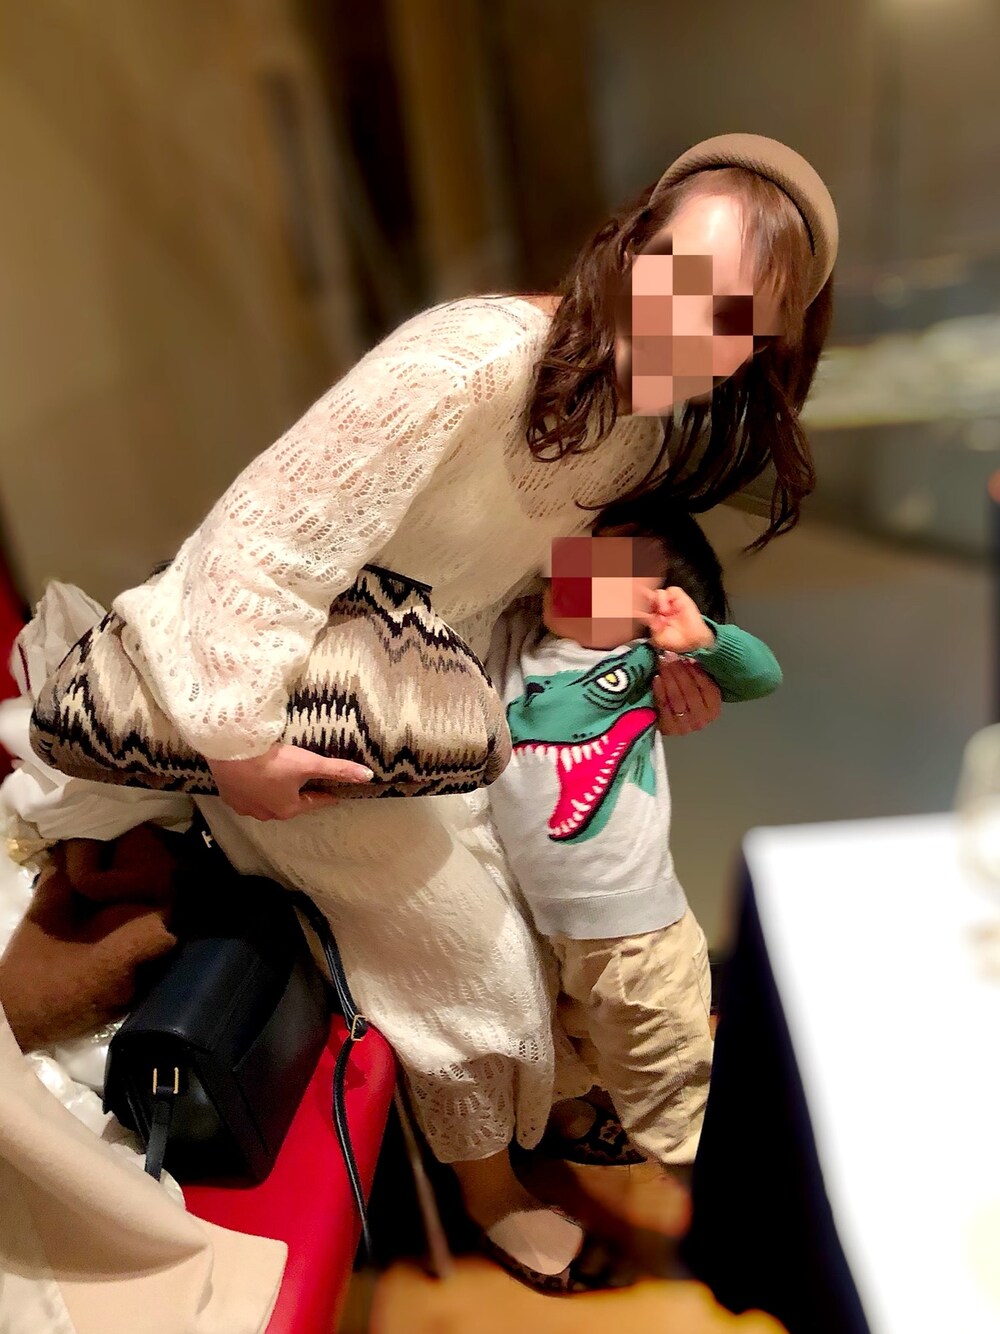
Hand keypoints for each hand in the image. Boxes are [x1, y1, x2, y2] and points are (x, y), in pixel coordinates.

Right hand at [208, 743, 373, 820]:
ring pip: (267, 801)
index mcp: (288, 809)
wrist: (230, 752)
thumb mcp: (309, 763)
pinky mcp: (229, 797)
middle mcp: (267, 814)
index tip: (335, 793)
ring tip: (280, 778)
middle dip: (299, 794)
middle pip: (290, 803)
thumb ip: (338, 769)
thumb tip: (368, 776)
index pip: (315, 802)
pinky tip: (255, 778)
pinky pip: (248, 795)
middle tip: (306, 781)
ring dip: (275, 792)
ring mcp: (246, 808)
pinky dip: (255, 788)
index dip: (326, 794)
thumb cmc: (273, 760)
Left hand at [639, 585, 714, 654]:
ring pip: (659, 593)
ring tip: (664, 612)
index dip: (636, 606)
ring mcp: (670, 603)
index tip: (631, 609)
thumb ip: (651, 627)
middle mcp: (660, 608)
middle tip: (642, 601)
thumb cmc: (676, 642)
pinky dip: (669, 597)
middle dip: (643, 597)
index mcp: (652, 617)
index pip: (641, 607)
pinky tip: (670, 609)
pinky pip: (672, 590)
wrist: (693, 642)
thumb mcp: (658, 638)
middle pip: (648, 596)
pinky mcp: (680, 599)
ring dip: (659, 601)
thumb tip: (648, 616)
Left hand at [654, 658, 721, 736]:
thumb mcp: (696, 686)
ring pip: (676, 698)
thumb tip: (692, 650)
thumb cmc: (685, 697)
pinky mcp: (668, 728)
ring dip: (668, 677)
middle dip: (679, 671)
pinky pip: (663, 705)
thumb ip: (697, 673)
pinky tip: (656, 678)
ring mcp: (684, 727)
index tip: (686, 656)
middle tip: (669, 655)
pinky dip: (659, 690)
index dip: (696, 671)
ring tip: (662, 662)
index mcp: (713, 709)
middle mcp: (701, 720)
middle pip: (690, 691)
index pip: (707, 688)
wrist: (668, 719)